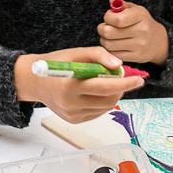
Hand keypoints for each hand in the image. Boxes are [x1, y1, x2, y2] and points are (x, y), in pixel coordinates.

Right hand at [14, 46, 144, 123]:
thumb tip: (118, 66)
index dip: (125, 83)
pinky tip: (95, 92)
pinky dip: (103, 102)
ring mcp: (72, 114)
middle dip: (120, 88)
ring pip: (106, 107)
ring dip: (113, 95)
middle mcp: (71, 103)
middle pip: (108, 99)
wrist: (34, 81)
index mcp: (70, 85)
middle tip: (120, 77)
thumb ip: (99, 55)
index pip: (105, 87)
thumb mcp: (76, 52)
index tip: (138, 80)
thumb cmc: (56, 63)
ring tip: (106, 82)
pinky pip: (97, 112)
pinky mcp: (74, 120)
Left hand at [98, 0, 168, 64]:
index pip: (117, 19)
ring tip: (108, 36)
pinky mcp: (136, 57)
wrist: (158, 41)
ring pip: (109, 45)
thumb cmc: (141, 23)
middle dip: (102, 29)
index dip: (107, 18)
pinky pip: (114, 54)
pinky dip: (110, 50)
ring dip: (104, 40)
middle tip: (104, 28)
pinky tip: (114, 44)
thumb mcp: (134, 10)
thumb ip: (122, 4)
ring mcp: (140, 45)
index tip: (108, 17)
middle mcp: (142, 31)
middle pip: (109, 33)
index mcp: (140, 16)